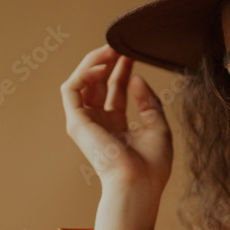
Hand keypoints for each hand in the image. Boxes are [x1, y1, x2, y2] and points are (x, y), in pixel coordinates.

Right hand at [61, 44, 172, 229]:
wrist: (139, 183)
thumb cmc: (151, 165)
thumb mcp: (158, 127)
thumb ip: (148, 102)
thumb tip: (136, 79)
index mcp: (116, 128)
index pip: (114, 92)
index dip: (121, 71)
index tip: (131, 54)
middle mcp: (98, 124)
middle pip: (97, 84)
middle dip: (107, 63)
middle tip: (119, 46)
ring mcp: (85, 122)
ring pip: (81, 83)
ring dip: (93, 63)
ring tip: (110, 49)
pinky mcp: (76, 122)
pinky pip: (71, 89)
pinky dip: (83, 73)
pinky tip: (102, 66)